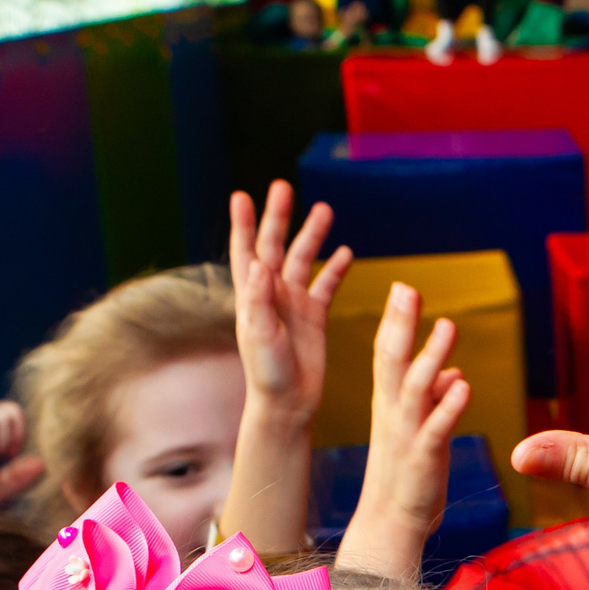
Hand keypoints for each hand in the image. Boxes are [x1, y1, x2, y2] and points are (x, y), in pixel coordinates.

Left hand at [230, 181, 351, 426]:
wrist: (289, 403)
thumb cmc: (267, 373)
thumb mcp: (260, 336)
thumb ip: (259, 299)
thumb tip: (259, 262)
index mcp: (253, 296)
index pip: (245, 251)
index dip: (242, 224)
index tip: (241, 196)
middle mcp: (272, 293)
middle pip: (275, 245)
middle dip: (279, 217)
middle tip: (283, 186)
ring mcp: (294, 303)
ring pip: (305, 260)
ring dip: (313, 235)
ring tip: (324, 209)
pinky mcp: (314, 317)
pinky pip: (327, 285)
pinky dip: (336, 269)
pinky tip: (348, 252)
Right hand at [336, 284, 471, 581]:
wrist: (391, 524)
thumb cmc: (407, 477)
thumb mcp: (420, 431)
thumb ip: (435, 400)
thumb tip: (453, 374)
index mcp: (390, 405)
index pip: (388, 355)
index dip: (395, 322)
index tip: (402, 288)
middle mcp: (392, 414)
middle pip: (392, 361)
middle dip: (401, 324)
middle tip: (407, 289)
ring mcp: (405, 435)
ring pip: (415, 388)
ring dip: (430, 356)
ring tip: (447, 326)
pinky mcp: (422, 459)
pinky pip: (435, 429)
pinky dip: (448, 406)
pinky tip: (463, 384)